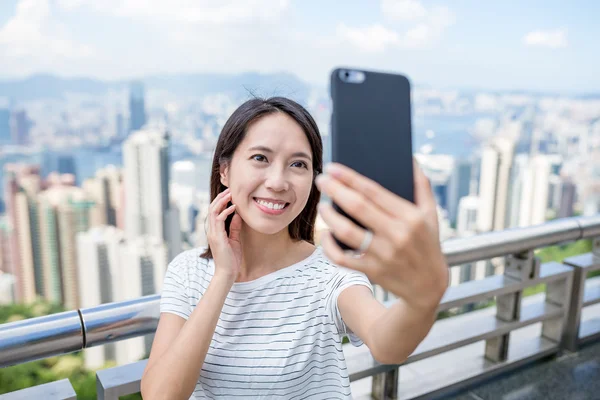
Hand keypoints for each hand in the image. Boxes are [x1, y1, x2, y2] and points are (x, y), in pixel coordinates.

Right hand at [207, 188, 242, 283]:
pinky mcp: (217, 237)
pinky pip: (219, 219)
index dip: (221, 202)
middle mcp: (212, 231)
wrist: (227, 273)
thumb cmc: (231, 259)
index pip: (214, 212)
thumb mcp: (235, 240)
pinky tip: (233, 207)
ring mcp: (213, 233)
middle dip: (220, 198)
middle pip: (212, 208)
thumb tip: (238, 215)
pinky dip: (226, 211)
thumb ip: (234, 228)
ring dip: (222, 201)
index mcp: (215, 231)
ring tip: (230, 194)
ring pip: (213, 211)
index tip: (230, 195)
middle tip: (230, 190)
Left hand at [315, 160, 448, 312]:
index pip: (374, 191)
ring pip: (346, 232)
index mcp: (410, 216)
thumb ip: (421, 185)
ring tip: (323, 206)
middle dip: (334, 190)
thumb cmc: (427, 243)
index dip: (349, 177)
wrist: (429, 287)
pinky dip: (329, 245)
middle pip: (357, 207)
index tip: (333, 168)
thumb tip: (410, 158)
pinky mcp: (373, 271)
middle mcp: (397, 234)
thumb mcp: (431, 214)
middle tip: (321, 180)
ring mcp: (383, 255)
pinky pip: (342, 257)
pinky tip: (326, 234)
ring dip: (329, 217)